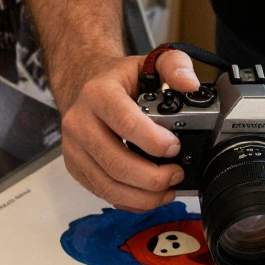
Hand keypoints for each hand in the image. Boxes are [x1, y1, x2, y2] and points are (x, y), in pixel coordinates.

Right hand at [55, 50, 199, 211]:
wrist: (84, 86)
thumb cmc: (119, 81)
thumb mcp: (147, 63)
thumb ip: (174, 65)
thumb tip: (189, 84)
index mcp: (98, 94)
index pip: (125, 122)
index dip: (154, 141)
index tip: (175, 148)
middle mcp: (80, 123)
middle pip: (116, 163)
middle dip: (153, 177)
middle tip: (177, 174)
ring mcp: (75, 149)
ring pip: (108, 185)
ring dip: (143, 196)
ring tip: (168, 190)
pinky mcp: (76, 168)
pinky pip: (103, 194)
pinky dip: (131, 202)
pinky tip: (150, 196)